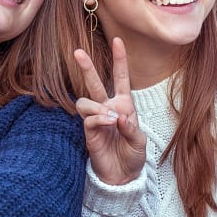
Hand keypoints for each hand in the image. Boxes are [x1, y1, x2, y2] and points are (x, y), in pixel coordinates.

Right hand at [74, 37, 146, 184]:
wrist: (123, 176)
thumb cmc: (133, 156)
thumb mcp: (139, 141)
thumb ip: (131, 128)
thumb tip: (117, 116)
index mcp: (124, 105)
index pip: (121, 78)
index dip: (119, 60)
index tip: (118, 40)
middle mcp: (108, 108)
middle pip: (94, 83)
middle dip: (86, 67)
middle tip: (77, 52)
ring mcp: (96, 120)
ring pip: (85, 102)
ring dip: (97, 107)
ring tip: (110, 118)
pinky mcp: (88, 133)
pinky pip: (88, 119)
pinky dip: (99, 119)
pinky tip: (108, 124)